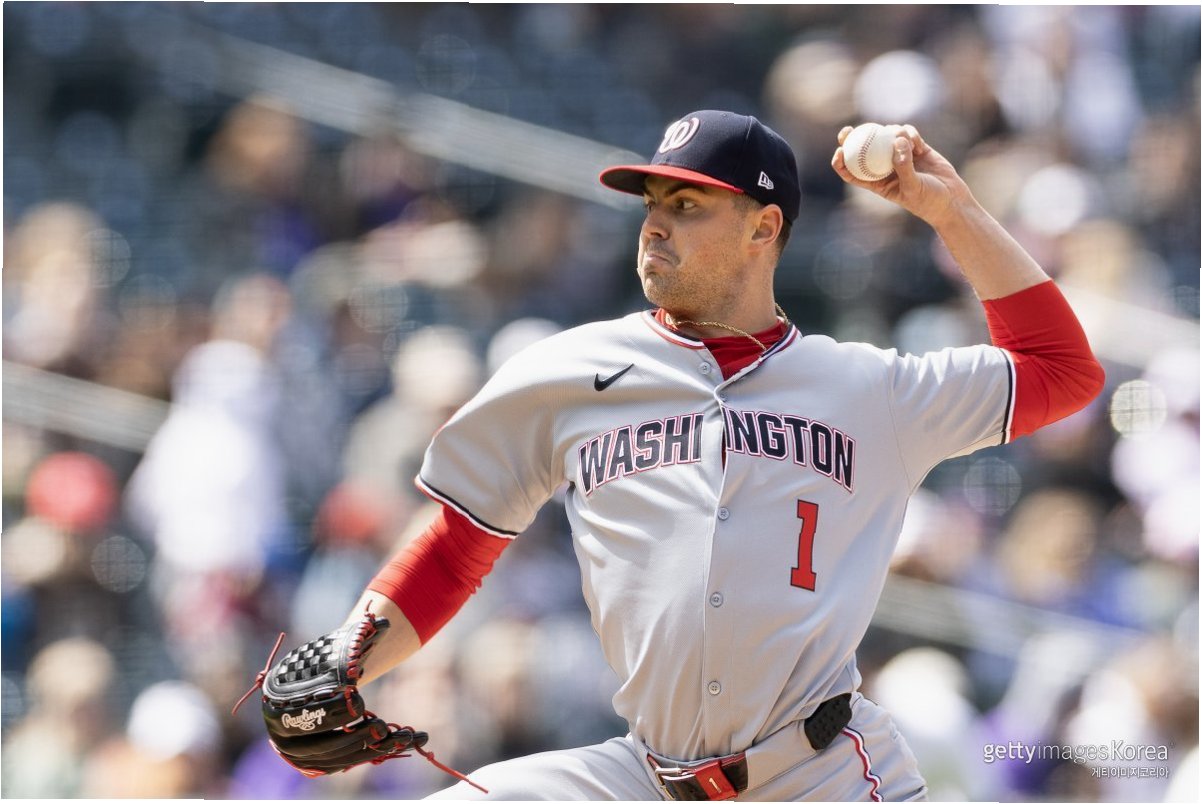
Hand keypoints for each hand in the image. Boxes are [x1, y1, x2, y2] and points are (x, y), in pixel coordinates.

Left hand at [831, 125, 973, 227]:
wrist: (952, 200)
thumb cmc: (928, 201)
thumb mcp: (913, 187)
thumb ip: (904, 166)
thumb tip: (896, 141)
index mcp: (877, 183)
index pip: (853, 172)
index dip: (841, 162)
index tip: (839, 151)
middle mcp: (885, 168)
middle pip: (864, 150)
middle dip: (853, 138)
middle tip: (847, 130)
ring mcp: (900, 156)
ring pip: (886, 137)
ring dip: (890, 133)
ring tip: (904, 140)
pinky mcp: (917, 148)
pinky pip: (907, 134)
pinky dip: (909, 133)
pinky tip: (916, 142)